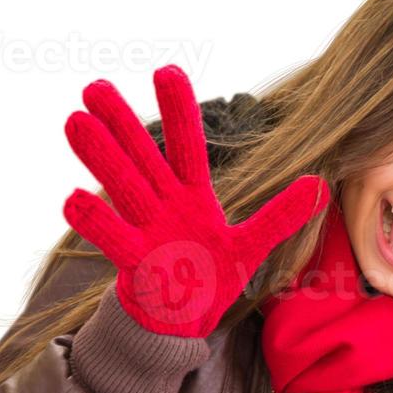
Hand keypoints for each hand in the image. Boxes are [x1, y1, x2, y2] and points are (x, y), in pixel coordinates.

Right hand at [62, 64, 329, 336]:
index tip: (166, 71)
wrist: (182, 321)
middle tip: (93, 86)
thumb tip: (320, 187)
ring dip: (101, 156)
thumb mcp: (251, 246)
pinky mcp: (135, 264)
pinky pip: (113, 239)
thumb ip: (280, 216)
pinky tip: (72, 198)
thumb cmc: (211, 275)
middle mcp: (163, 205)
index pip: (187, 146)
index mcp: (192, 196)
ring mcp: (145, 230)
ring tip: (74, 120)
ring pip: (121, 187)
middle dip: (121, 123)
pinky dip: (96, 221)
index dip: (179, 111)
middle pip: (141, 157)